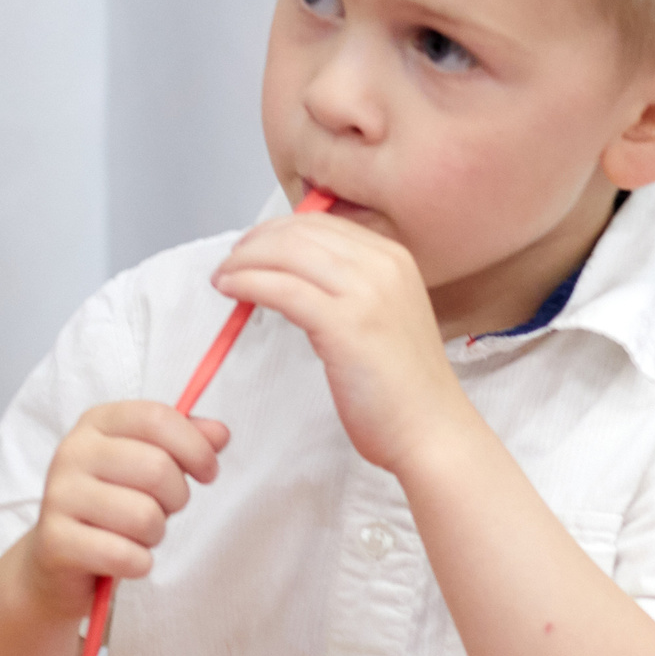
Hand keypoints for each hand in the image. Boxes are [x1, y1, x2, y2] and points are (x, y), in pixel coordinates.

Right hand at [26, 401, 229, 618]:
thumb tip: (220, 433)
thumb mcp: (148, 467)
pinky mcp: (56, 541)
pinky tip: (124, 560)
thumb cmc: (111, 509)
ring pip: (144, 516)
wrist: (57, 561)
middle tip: (162, 511)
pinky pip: (125, 555)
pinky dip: (138, 564)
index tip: (208, 472)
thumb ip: (184, 444)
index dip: (195, 447)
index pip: (157, 419)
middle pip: (157, 468)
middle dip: (176, 499)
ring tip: (136, 536)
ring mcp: (59, 496)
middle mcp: (73, 452)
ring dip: (154, 536)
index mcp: (97, 423)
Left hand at [210, 213, 469, 477]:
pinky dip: (248, 284)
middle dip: (254, 242)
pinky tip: (231, 291)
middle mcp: (382, 264)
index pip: (321, 224)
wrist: (432, 431)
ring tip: (222, 278)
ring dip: (244, 260)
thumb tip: (296, 279)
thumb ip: (351, 292)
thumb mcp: (384, 318)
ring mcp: (366, 291)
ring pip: (287, 253)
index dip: (277, 231)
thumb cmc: (404, 391)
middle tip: (228, 263)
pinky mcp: (344, 323)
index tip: (251, 250)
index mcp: (393, 258)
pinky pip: (282, 289)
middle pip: (300, 232)